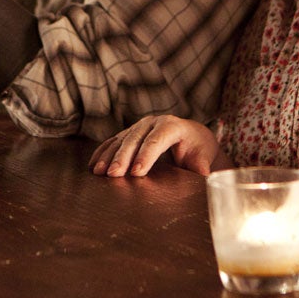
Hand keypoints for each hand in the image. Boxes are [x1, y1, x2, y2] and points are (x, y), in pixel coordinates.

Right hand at [88, 115, 230, 177]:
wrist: (192, 136)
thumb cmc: (198, 148)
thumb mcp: (204, 156)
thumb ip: (202, 165)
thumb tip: (204, 174)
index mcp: (172, 126)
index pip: (157, 140)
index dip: (146, 155)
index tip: (137, 172)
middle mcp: (153, 122)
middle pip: (135, 139)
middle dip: (123, 157)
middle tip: (113, 175)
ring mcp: (139, 126)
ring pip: (121, 139)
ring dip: (108, 156)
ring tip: (99, 172)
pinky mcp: (130, 132)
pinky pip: (113, 141)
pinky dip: (102, 153)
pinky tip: (93, 165)